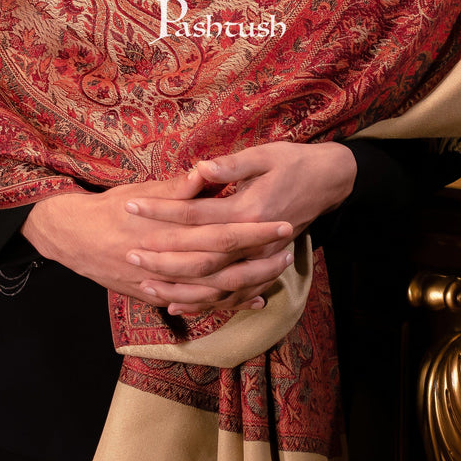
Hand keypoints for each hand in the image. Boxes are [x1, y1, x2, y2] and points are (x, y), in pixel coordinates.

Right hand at [21, 174, 295, 315]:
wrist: (72, 237)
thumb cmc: (109, 208)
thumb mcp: (142, 191)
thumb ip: (178, 188)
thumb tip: (207, 172)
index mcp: (165, 232)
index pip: (219, 232)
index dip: (254, 230)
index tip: (283, 223)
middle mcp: (165, 262)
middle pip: (223, 266)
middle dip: (259, 259)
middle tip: (289, 250)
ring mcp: (160, 285)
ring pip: (213, 291)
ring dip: (248, 283)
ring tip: (277, 272)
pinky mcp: (156, 296)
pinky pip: (197, 305)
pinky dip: (226, 305)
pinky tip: (252, 301)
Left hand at [123, 141, 356, 311]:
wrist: (330, 181)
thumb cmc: (294, 162)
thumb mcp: (265, 154)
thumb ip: (231, 165)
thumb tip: (199, 168)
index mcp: (249, 210)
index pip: (195, 215)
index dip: (161, 212)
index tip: (131, 207)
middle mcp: (254, 241)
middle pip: (200, 258)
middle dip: (162, 257)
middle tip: (130, 253)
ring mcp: (261, 259)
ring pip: (213, 285)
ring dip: (178, 286)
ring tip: (145, 282)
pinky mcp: (264, 267)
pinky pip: (231, 296)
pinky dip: (203, 304)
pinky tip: (176, 306)